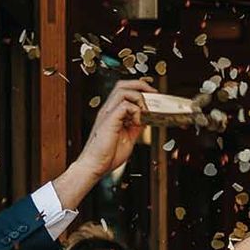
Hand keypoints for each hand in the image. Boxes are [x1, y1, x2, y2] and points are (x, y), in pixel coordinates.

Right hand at [52, 79, 151, 209]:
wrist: (96, 164)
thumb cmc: (108, 154)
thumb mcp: (128, 137)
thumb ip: (136, 126)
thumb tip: (146, 119)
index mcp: (113, 113)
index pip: (124, 91)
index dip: (139, 90)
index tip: (152, 96)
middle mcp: (109, 110)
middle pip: (122, 85)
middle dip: (141, 86)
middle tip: (154, 94)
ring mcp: (108, 113)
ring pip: (123, 91)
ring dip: (139, 98)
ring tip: (145, 112)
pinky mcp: (109, 120)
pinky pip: (124, 105)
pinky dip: (135, 111)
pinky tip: (137, 122)